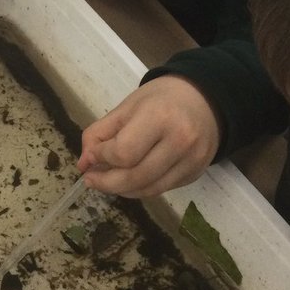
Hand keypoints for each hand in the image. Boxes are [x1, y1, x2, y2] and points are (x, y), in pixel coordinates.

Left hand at [77, 76, 220, 197]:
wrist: (205, 100)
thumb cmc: (161, 99)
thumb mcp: (127, 107)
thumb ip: (100, 133)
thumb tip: (84, 164)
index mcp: (160, 116)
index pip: (123, 152)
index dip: (101, 158)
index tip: (91, 156)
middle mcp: (180, 141)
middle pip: (135, 177)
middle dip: (106, 182)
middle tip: (91, 179)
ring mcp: (191, 161)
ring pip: (147, 189)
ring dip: (120, 189)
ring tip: (106, 181)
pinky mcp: (195, 174)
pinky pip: (160, 190)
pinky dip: (139, 189)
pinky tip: (128, 180)